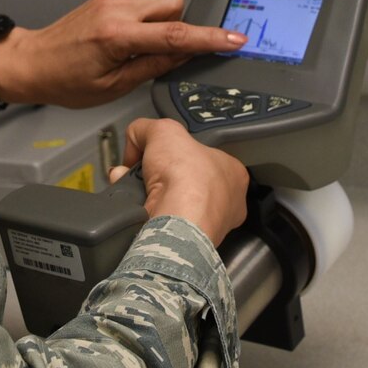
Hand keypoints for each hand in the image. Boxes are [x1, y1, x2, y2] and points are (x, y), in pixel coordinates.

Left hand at [0, 0, 245, 109]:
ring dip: (166, 19)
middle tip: (166, 51)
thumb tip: (185, 55)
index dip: (209, 37)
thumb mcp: (114, 86)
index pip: (175, 33)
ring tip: (147, 46)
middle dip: (181, 24)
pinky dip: (151, 14)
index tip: (234, 39)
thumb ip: (154, 67)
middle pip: (174, 2)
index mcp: (117, 36)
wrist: (32, 62)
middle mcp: (115, 9)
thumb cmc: (65, 81)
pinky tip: (137, 36)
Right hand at [111, 118, 250, 247]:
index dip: (181, 150)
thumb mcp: (164, 130)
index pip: (205, 155)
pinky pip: (161, 221)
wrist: (177, 220)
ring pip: (172, 202)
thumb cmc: (188, 179)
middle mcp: (225, 202)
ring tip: (134, 184)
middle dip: (158, 173)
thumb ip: (148, 128)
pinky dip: (143, 210)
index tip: (164, 151)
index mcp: (233, 173)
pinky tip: (136, 202)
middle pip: (184, 179)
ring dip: (146, 191)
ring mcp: (207, 224)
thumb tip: (137, 136)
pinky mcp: (185, 240)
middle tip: (144, 169)